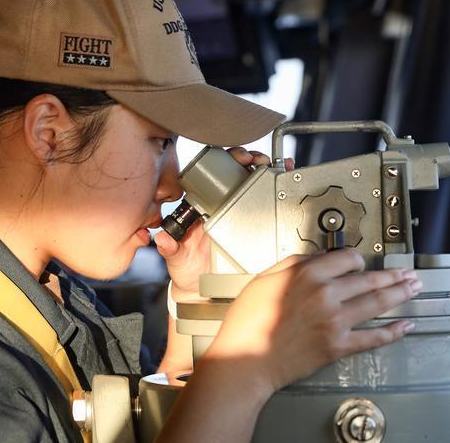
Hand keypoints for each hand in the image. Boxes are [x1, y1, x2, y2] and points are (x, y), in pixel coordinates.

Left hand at [154, 147, 294, 298]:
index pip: (214, 175)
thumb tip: (163, 238)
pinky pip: (269, 205)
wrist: (205, 291)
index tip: (236, 158)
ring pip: (255, 184)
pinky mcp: (256, 226)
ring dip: (268, 170)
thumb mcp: (177, 258)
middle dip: (251, 160)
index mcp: (203, 206)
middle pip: (238, 174)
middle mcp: (222, 205)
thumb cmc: (188, 270)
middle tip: (258, 160)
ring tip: (278, 165)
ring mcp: (241, 214)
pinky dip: (279, 188)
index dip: (225, 161)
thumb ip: (170, 248)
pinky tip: (286, 177)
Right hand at [203, 249, 419, 395]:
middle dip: (392, 275)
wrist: (246, 360)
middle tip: (406, 273)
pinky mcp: (339, 346)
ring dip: (400, 294)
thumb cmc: (248, 322)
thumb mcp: (264, 279)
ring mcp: (335, 322)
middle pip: (369, 279)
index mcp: (308, 275)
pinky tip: (405, 325)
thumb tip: (318, 257)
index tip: (361, 264)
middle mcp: (326, 295)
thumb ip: (293, 263)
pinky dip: (393, 332)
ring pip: (377, 303)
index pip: (347, 258)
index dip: (357, 260)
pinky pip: (373, 337)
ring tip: (413, 288)